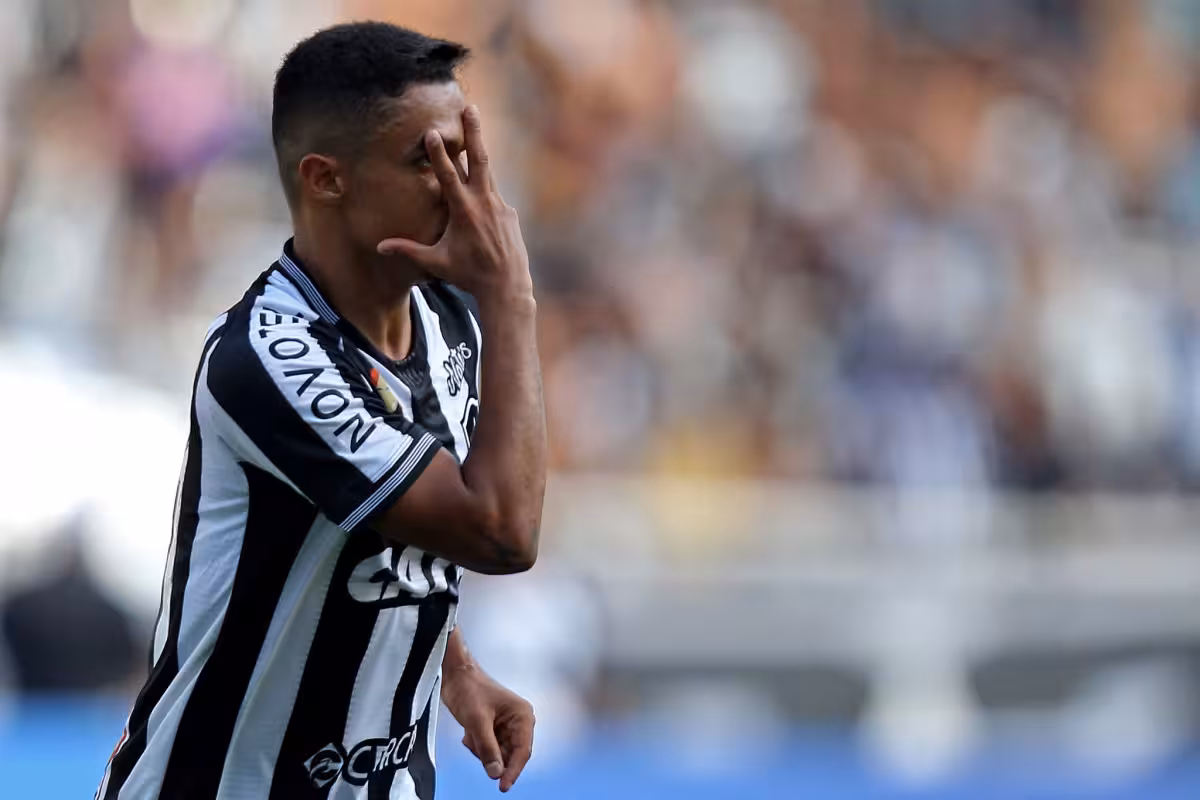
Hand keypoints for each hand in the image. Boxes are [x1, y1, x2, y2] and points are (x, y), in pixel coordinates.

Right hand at [378, 106, 531, 297]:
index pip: (448, 175)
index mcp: (463, 211)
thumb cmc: (468, 274)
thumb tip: (380, 247)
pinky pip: (494, 197)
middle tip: (470, 107)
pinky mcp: (510, 214)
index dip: (439, 153)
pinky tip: (479, 201)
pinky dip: (485, 192)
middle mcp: (484, 202)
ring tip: (474, 130)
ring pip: (487, 175)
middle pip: (479, 159)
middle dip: (473, 132)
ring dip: (479, 153)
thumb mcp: (436, 262)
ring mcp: (500, 206)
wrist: (507, 286)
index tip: (433, 132)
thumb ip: (409, 250)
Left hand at [442, 666, 534, 792]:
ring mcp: (506, 726)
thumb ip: (487, 748)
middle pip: (510, 755)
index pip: (522, 751)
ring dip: (481, 750)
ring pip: (498, 754)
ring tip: (471, 734)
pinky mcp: (495, 728)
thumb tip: (496, 773)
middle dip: (490, 755)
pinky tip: (469, 733)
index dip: (513, 771)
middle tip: (475, 744)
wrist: (455, 675)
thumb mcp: (477, 721)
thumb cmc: (469, 688)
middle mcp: (518, 721)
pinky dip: (477, 746)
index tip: (503, 786)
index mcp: (522, 715)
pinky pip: (489, 749)